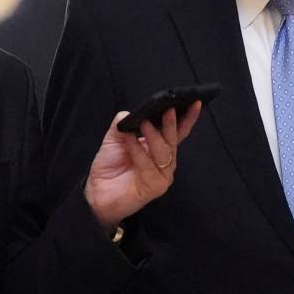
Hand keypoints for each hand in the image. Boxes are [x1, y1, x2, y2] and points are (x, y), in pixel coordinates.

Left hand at [84, 104, 203, 231]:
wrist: (98, 191)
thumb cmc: (110, 164)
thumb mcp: (116, 137)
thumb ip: (125, 122)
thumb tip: (132, 112)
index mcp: (161, 147)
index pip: (179, 131)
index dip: (188, 118)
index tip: (195, 102)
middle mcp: (165, 161)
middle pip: (174, 140)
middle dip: (172, 124)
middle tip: (168, 109)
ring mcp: (162, 175)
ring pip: (164, 152)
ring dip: (154, 136)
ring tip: (144, 123)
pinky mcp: (155, 186)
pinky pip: (149, 166)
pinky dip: (139, 152)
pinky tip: (130, 141)